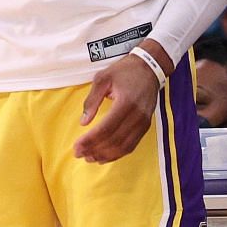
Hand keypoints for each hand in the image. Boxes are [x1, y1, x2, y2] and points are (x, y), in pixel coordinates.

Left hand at [72, 45, 165, 164]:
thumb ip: (92, 100)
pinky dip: (118, 154)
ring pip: (124, 146)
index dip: (90, 140)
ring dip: (106, 155)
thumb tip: (83, 122)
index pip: (106, 128)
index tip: (76, 147)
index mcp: (126, 103)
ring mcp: (144, 122)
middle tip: (78, 154)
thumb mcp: (103, 78)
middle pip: (114, 140)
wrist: (150, 68)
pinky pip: (132, 145)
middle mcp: (137, 116)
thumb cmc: (124, 71)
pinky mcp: (146, 126)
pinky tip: (105, 157)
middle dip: (95, 150)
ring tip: (89, 158)